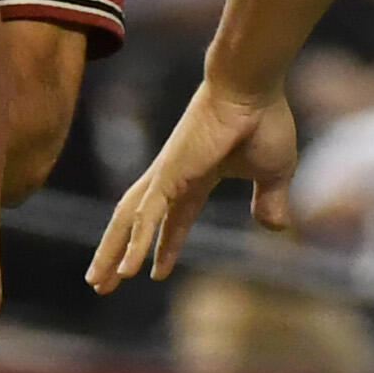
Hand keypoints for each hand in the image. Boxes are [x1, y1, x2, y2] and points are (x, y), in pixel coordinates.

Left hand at [88, 78, 301, 290]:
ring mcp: (166, 176)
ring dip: (112, 253)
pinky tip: (126, 270)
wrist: (252, 89)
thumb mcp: (273, 174)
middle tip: (101, 284)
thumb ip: (270, 201)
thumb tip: (275, 227)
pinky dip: (134, 244)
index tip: (155, 272)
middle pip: (135, 223)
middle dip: (118, 253)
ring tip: (98, 284)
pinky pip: (146, 217)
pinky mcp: (168, 175)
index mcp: (196, 177)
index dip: (161, 245)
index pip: (172, 218)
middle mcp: (172, 177)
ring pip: (128, 222)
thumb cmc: (264, 122)